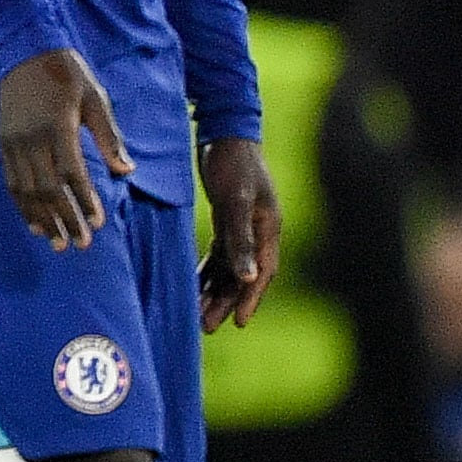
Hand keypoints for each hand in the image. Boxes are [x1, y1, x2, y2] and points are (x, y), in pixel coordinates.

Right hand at [0, 46, 130, 250]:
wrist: (23, 51)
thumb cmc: (67, 74)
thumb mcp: (96, 99)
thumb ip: (109, 137)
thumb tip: (126, 170)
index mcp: (58, 127)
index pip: (72, 174)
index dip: (85, 201)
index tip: (97, 224)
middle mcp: (32, 139)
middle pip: (48, 189)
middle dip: (65, 219)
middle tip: (80, 245)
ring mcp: (14, 143)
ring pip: (26, 190)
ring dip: (42, 219)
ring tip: (56, 242)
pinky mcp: (3, 143)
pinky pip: (11, 181)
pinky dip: (21, 205)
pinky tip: (32, 222)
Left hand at [198, 133, 281, 329]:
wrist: (226, 133)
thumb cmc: (234, 164)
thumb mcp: (236, 201)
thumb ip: (240, 238)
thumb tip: (248, 278)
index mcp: (268, 230)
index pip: (262, 273)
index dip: (250, 299)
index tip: (237, 323)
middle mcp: (259, 232)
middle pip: (243, 276)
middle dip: (226, 302)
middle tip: (207, 327)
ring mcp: (243, 227)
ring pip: (230, 268)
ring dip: (214, 290)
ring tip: (197, 315)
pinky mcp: (227, 220)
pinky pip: (219, 254)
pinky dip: (207, 271)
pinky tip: (193, 286)